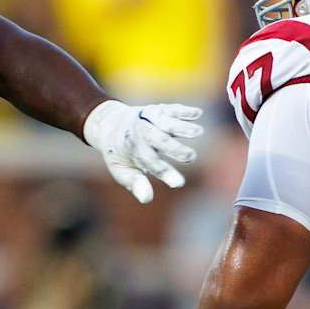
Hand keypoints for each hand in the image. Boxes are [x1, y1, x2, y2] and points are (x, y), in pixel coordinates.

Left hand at [82, 101, 201, 203]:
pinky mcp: (158, 109)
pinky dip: (183, 111)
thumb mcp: (123, 171)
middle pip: (159, 140)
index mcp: (132, 150)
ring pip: (165, 122)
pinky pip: (171, 109)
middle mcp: (141, 133)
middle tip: (191, 157)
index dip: (164, 173)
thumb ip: (135, 184)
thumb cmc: (121, 154)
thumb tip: (146, 199)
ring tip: (198, 132)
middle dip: (174, 148)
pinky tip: (198, 113)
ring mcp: (149, 119)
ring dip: (181, 127)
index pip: (149, 162)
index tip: (179, 183)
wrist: (111, 123)